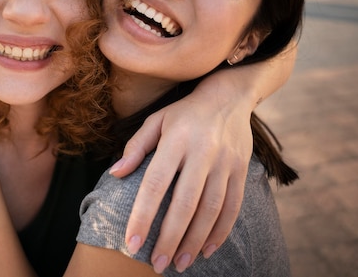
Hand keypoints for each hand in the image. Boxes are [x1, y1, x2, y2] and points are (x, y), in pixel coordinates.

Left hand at [109, 87, 252, 272]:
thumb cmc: (184, 113)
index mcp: (176, 140)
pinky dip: (220, 232)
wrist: (228, 97)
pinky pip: (233, 207)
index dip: (143, 215)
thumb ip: (136, 147)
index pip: (155, 184)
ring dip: (195, 241)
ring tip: (179, 262)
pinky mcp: (241, 170)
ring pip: (211, 210)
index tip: (131, 242)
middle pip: (185, 203)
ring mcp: (225, 163)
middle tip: (157, 264)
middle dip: (170, 238)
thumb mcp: (156, 120)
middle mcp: (203, 152)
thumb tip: (116, 174)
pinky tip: (207, 250)